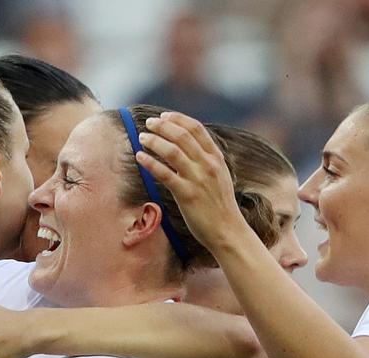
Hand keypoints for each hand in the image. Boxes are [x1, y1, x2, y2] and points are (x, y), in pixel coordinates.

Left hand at [135, 112, 253, 251]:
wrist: (228, 230)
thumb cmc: (220, 205)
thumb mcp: (219, 176)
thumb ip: (206, 160)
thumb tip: (188, 146)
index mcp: (216, 157)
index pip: (196, 128)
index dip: (177, 119)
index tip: (163, 116)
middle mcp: (208, 165)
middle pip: (182, 136)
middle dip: (162, 126)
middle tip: (148, 124)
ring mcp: (198, 179)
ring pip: (172, 151)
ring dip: (154, 141)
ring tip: (142, 138)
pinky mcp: (187, 195)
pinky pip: (165, 174)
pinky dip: (150, 163)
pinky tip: (140, 157)